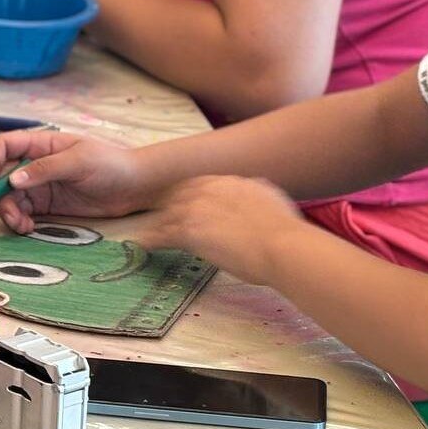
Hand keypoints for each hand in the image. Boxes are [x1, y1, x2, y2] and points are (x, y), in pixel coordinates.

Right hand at [0, 130, 156, 231]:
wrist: (136, 188)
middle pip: (1, 176)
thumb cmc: (112, 164)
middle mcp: (35, 164)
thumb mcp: (80, 161)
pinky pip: (22, 212)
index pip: (4, 145)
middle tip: (10, 213)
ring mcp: (40, 185)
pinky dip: (19, 221)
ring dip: (8, 212)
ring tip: (21, 226)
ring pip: (9, 197)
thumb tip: (13, 179)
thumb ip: (46, 168)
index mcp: (42, 144)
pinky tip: (27, 228)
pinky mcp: (46, 206)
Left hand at [135, 175, 305, 284]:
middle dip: (167, 205)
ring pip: (168, 215)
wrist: (282, 246)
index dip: (187, 194)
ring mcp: (196, 209)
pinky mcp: (189, 232)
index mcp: (230, 181)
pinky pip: (162, 235)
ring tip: (146, 232)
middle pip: (178, 195)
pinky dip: (151, 240)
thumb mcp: (271, 198)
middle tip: (157, 215)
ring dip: (157, 223)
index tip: (181, 202)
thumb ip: (256, 191)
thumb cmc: (284, 231)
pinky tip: (143, 245)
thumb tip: (253, 188)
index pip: (198, 184)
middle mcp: (210, 189)